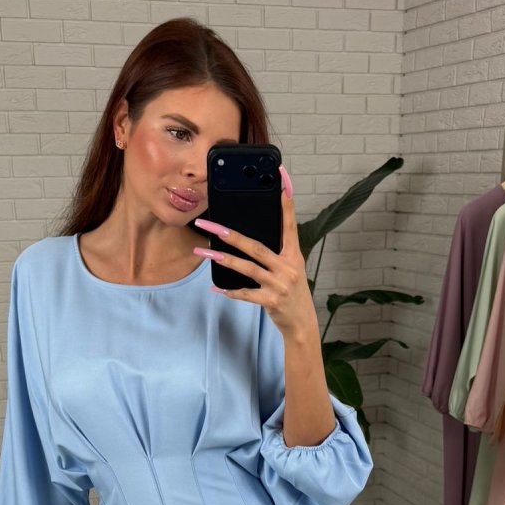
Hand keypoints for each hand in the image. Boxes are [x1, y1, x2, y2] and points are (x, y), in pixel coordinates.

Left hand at [193, 164, 316, 340]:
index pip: (289, 224)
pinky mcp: (271, 301)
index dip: (286, 203)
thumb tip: (249, 238)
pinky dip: (230, 291)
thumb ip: (275, 253)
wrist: (302, 323)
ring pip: (247, 268)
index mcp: (293, 255)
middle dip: (230, 235)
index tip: (281, 180)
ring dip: (223, 260)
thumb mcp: (290, 269)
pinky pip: (246, 294)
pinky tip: (216, 287)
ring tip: (203, 252)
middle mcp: (288, 267)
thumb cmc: (292, 293)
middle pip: (256, 246)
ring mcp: (280, 284)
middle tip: (209, 225)